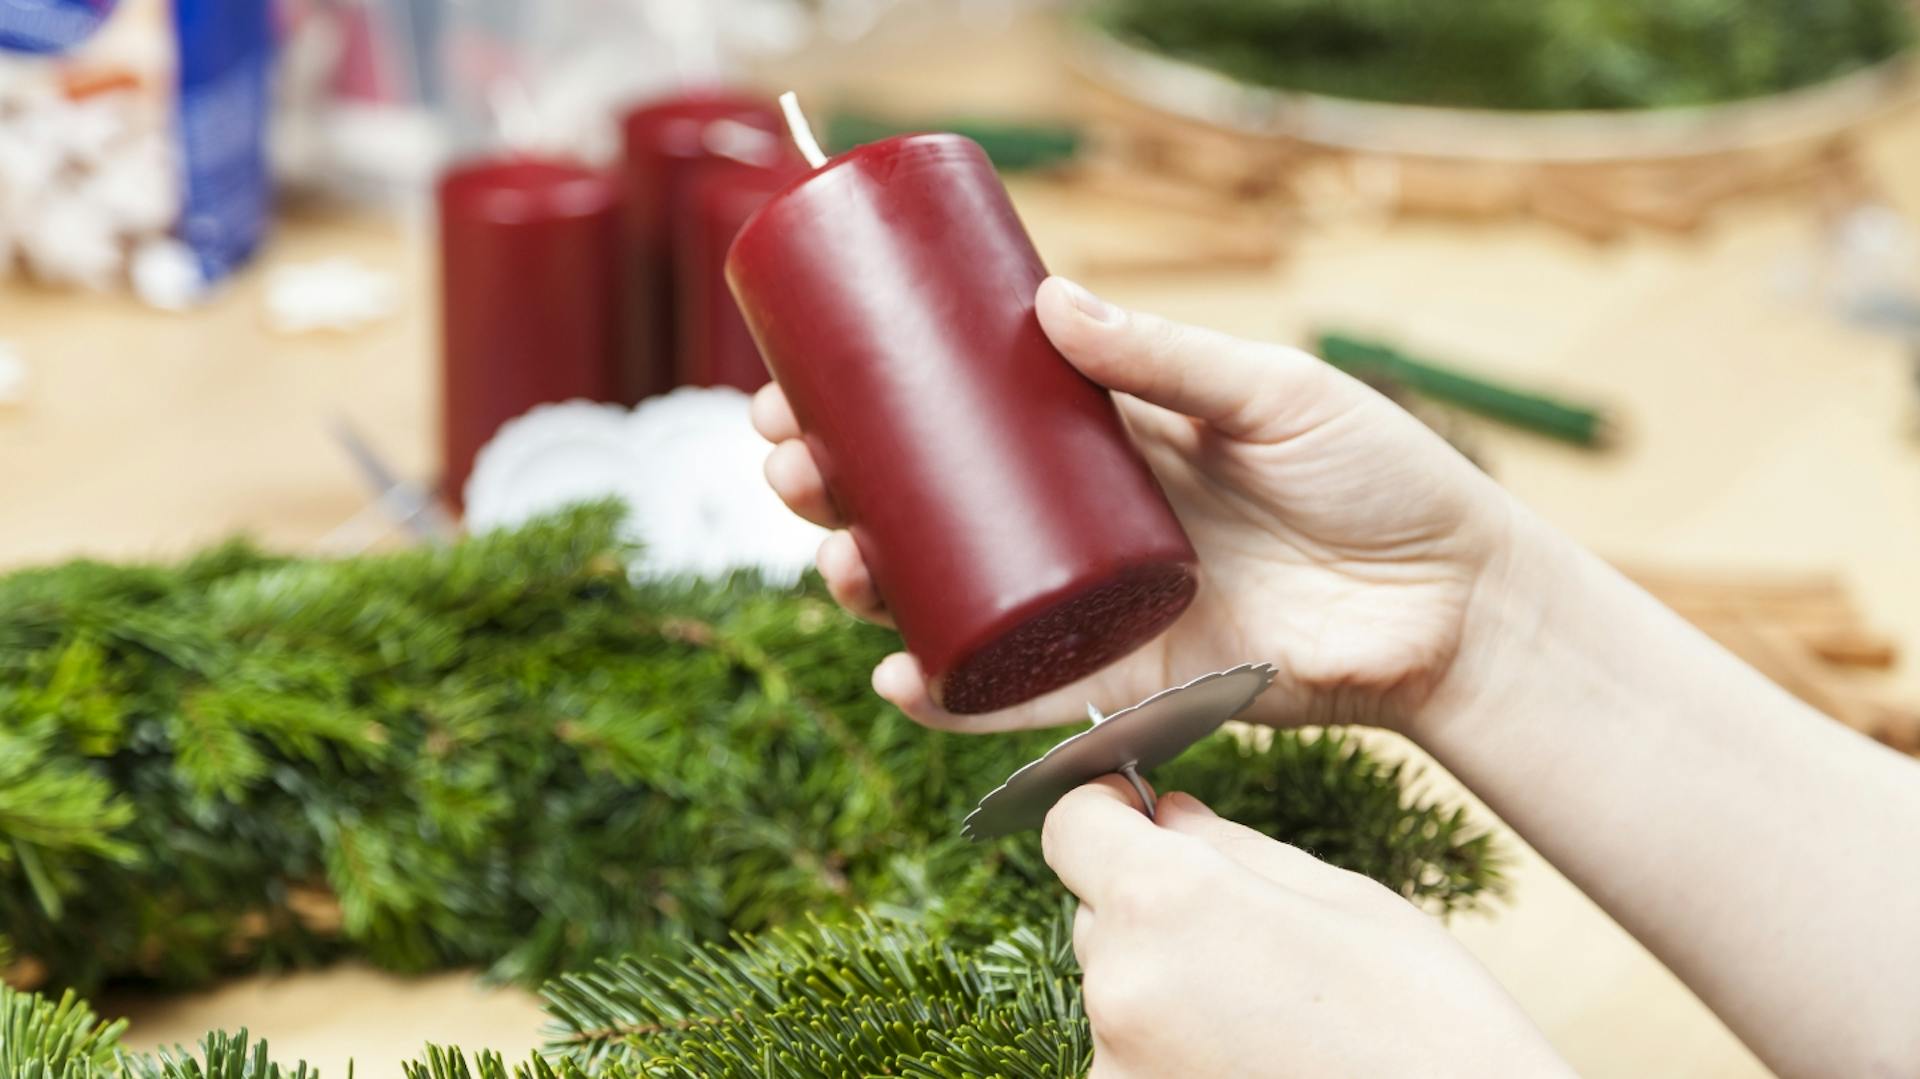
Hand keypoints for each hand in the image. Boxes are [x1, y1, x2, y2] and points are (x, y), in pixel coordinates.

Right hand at [755, 276, 1517, 732]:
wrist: (1456, 602)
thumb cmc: (1379, 480)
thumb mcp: (1271, 392)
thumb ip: (1166, 356)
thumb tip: (1049, 302)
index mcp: (1108, 442)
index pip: (968, 420)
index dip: (877, 406)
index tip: (798, 388)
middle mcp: (1082, 524)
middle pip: (935, 509)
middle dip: (843, 493)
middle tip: (788, 470)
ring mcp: (1094, 604)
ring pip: (955, 599)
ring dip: (873, 586)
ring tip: (835, 562)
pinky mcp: (1124, 682)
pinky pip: (1020, 696)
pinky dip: (952, 695)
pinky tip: (893, 673)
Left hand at [1046, 777, 1569, 1077]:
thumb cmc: (1430, 1025)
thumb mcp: (1345, 900)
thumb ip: (1230, 847)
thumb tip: (1163, 815)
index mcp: (1168, 901)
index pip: (1070, 826)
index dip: (1104, 812)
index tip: (1135, 816)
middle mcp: (1120, 985)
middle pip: (1098, 913)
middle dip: (1151, 905)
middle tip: (1248, 936)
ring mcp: (1118, 1065)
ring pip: (1116, 989)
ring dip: (1166, 984)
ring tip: (1269, 1015)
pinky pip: (1131, 1056)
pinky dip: (1174, 1049)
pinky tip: (1254, 1060)